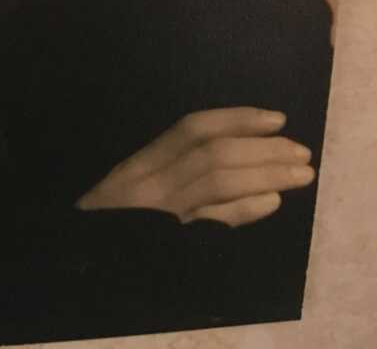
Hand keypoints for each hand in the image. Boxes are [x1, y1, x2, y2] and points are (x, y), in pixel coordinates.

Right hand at [76, 108, 313, 227]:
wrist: (75, 258)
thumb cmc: (107, 219)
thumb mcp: (130, 184)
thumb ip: (168, 166)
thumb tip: (230, 146)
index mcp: (140, 161)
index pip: (192, 129)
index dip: (236, 119)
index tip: (276, 119)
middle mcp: (149, 182)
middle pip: (212, 154)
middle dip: (262, 149)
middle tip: (301, 151)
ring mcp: (159, 214)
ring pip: (217, 183)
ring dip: (265, 175)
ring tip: (300, 174)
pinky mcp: (169, 244)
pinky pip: (210, 223)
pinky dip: (243, 210)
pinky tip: (272, 203)